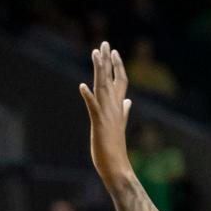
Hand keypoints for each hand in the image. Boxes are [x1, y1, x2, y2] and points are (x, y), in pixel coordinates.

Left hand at [79, 41, 132, 179]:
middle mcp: (114, 108)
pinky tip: (81, 86)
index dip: (117, 66)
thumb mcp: (119, 125)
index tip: (113, 52)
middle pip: (112, 79)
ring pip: (103, 87)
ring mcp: (107, 115)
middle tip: (104, 43)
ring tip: (96, 54)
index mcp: (118, 107)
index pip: (120, 82)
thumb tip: (128, 101)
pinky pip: (93, 107)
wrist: (118, 167)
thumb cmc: (116, 149)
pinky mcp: (99, 124)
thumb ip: (124, 111)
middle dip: (108, 61)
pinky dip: (88, 96)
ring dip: (99, 70)